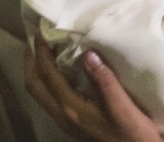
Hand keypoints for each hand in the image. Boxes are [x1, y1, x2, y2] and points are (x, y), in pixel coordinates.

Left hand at [24, 30, 160, 141]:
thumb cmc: (132, 132)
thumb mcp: (123, 105)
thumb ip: (104, 80)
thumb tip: (88, 54)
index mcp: (72, 107)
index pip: (48, 75)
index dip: (41, 52)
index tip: (42, 30)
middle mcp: (63, 114)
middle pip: (35, 85)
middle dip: (31, 61)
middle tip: (34, 39)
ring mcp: (66, 120)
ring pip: (40, 93)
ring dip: (36, 71)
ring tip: (43, 51)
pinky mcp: (72, 122)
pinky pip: (49, 97)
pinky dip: (47, 80)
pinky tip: (60, 72)